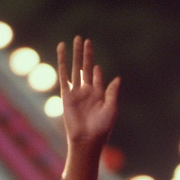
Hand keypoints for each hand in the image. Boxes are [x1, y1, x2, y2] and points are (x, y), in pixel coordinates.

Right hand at [58, 37, 119, 158]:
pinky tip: (62, 49)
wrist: (86, 140)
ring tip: (76, 39)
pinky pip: (64, 75)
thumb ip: (113, 92)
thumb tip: (118, 78)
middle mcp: (87, 92)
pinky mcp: (66, 95)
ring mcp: (76, 92)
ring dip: (75, 54)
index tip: (95, 67)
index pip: (97, 78)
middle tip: (85, 40)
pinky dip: (63, 61)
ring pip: (75, 68)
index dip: (96, 71)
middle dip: (86, 54)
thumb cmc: (101, 128)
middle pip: (85, 68)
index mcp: (99, 95)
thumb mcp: (111, 109)